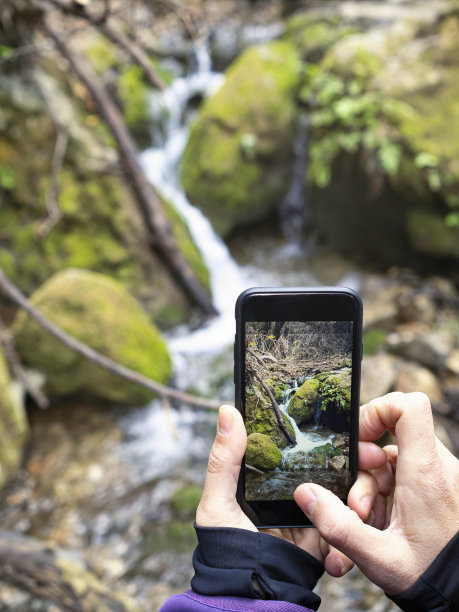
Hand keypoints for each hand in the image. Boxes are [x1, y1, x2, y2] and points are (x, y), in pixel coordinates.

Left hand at [196, 404, 385, 576]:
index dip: (328, 431)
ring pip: (350, 490)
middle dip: (359, 459)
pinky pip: (352, 523)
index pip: (303, 443)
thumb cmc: (226, 548)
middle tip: (374, 456)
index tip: (353, 422)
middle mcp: (296, 486)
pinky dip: (360, 523)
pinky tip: (362, 521)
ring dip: (363, 493)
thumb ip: (224, 459)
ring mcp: (315, 509)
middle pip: (335, 462)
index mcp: (272, 474)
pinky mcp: (327, 533)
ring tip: (361, 504)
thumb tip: (227, 410)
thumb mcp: (218, 502)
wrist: (249, 596)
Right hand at [294, 392, 458, 594]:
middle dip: (364, 467)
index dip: (378, 410)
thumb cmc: (429, 577)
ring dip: (371, 486)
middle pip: (391, 438)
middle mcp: (437, 468)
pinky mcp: (436, 488)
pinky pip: (402, 475)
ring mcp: (438, 477)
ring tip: (366, 521)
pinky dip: (385, 494)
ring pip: (393, 460)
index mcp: (426, 474)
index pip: (409, 407)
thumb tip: (306, 493)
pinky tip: (378, 523)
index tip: (358, 438)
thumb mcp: (378, 558)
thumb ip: (337, 526)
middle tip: (356, 502)